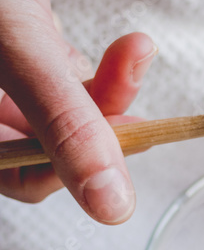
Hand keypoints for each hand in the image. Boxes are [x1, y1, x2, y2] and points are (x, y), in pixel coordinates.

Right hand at [0, 0, 155, 221]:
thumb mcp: (15, 43)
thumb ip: (64, 122)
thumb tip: (111, 206)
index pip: (21, 176)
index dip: (73, 169)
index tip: (122, 145)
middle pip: (52, 150)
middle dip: (101, 126)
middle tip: (143, 113)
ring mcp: (8, 85)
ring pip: (71, 115)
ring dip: (114, 91)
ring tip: (139, 51)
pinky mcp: (29, 54)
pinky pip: (75, 79)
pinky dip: (108, 68)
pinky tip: (134, 47)